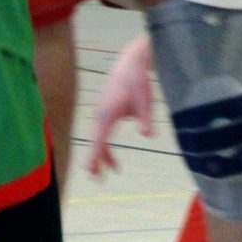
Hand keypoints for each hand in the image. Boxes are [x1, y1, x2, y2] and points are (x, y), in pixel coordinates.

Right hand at [86, 36, 155, 178]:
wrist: (130, 62)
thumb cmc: (138, 81)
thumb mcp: (146, 101)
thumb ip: (146, 120)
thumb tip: (148, 135)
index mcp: (107, 116)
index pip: (98, 143)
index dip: (95, 160)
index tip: (94, 175)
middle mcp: (100, 116)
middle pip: (95, 144)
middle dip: (97, 162)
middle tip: (101, 180)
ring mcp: (100, 112)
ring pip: (98, 139)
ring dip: (104, 155)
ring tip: (115, 169)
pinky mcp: (104, 109)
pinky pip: (101, 132)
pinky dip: (104, 145)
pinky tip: (113, 154)